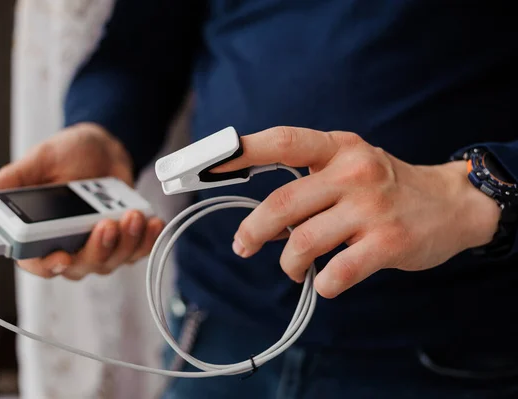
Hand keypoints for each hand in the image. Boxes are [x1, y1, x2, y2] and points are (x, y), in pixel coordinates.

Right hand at [0, 122, 164, 279]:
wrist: (103, 146)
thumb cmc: (67, 155)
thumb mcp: (40, 160)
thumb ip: (14, 179)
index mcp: (39, 234)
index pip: (37, 263)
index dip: (48, 266)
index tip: (63, 257)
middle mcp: (68, 245)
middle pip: (80, 266)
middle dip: (97, 249)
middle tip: (108, 223)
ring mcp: (98, 246)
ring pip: (111, 261)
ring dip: (125, 242)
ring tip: (134, 216)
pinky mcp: (124, 240)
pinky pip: (136, 251)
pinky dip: (146, 240)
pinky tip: (152, 222)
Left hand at [214, 127, 500, 297]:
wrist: (452, 204)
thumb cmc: (386, 186)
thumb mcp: (350, 165)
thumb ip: (308, 182)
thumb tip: (259, 218)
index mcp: (339, 148)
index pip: (282, 143)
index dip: (241, 152)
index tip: (208, 164)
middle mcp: (353, 173)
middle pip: (282, 204)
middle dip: (253, 231)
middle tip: (242, 245)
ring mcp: (371, 208)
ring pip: (303, 242)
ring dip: (289, 263)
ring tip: (294, 269)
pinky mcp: (388, 243)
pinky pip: (337, 273)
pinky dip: (323, 283)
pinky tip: (326, 281)